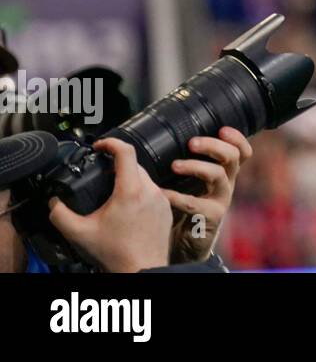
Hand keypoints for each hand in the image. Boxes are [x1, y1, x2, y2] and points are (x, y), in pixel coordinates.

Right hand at [47, 138, 171, 272]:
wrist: (142, 268)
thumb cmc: (115, 253)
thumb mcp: (80, 233)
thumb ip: (60, 215)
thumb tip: (54, 202)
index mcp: (130, 191)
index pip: (125, 151)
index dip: (111, 143)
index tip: (100, 146)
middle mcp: (150, 191)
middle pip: (134, 164)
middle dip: (116, 165)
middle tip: (101, 173)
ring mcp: (161, 199)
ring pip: (145, 177)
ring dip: (129, 179)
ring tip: (112, 192)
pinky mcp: (166, 208)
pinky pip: (153, 191)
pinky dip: (140, 192)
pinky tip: (128, 206)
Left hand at [164, 126, 252, 262]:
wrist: (182, 244)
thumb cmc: (182, 208)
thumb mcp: (187, 183)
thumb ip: (184, 163)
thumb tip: (163, 138)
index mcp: (224, 173)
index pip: (242, 151)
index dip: (237, 138)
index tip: (222, 128)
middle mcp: (226, 184)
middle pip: (233, 157)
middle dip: (214, 146)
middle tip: (192, 143)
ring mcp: (221, 200)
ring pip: (218, 175)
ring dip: (196, 166)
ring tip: (175, 166)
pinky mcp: (210, 217)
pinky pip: (195, 203)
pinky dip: (177, 196)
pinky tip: (162, 193)